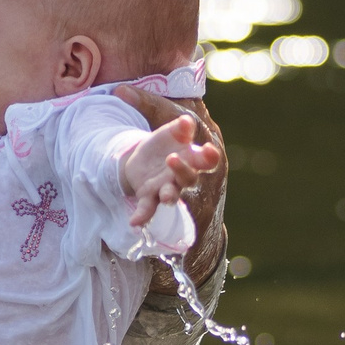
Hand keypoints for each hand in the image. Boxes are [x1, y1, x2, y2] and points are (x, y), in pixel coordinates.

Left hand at [119, 113, 221, 228]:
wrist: (144, 159)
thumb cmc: (165, 144)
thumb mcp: (171, 132)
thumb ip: (179, 128)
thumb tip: (186, 121)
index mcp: (191, 158)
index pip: (206, 160)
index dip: (209, 157)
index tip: (209, 150)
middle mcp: (181, 177)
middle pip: (189, 178)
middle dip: (183, 170)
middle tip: (172, 158)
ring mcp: (165, 188)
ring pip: (171, 195)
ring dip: (169, 196)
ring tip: (166, 197)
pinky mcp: (148, 196)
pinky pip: (147, 209)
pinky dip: (143, 216)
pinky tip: (134, 223)